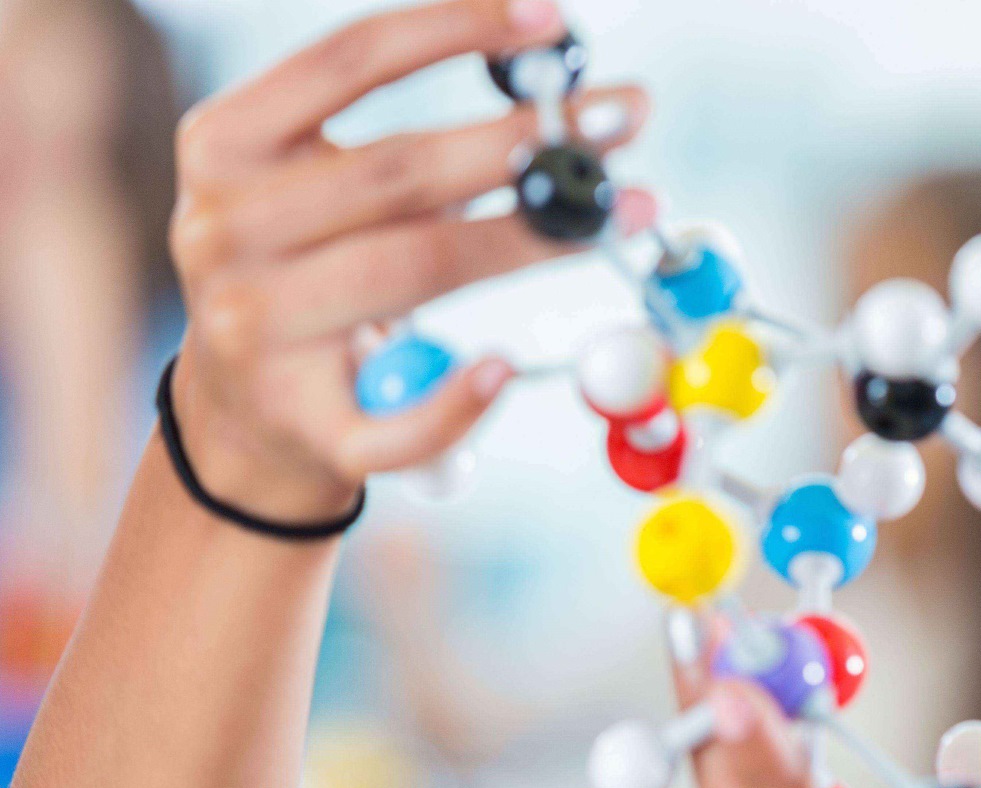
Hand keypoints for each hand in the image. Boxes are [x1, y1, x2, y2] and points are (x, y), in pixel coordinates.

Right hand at [165, 0, 648, 522]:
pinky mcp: (307, 426)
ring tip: (624, 212)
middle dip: (526, 142)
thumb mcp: (319, 191)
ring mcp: (258, 333)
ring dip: (530, 238)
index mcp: (227, 145)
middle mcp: (227, 230)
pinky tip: (506, 366)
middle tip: (622, 119)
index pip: (347, 60)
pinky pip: (400, 419)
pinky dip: (460, 398)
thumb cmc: (308, 275)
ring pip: (414, 272)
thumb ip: (409, 150)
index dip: (454, 28)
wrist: (242, 413)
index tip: (551, 21)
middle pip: (400, 173)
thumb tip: (561, 107)